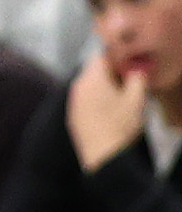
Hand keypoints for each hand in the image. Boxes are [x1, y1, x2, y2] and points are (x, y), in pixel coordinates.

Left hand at [69, 52, 149, 170]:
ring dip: (105, 86)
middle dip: (112, 73)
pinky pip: (86, 99)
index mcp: (91, 78)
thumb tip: (136, 68)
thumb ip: (137, 78)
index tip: (131, 65)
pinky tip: (110, 110)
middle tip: (130, 82)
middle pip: (94, 70)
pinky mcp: (73, 115)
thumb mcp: (136, 99)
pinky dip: (98, 99)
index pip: (101, 56)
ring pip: (90, 85)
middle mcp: (77, 86)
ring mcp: (73, 101)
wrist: (103, 155)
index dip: (117, 57)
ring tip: (122, 97)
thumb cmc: (120, 124)